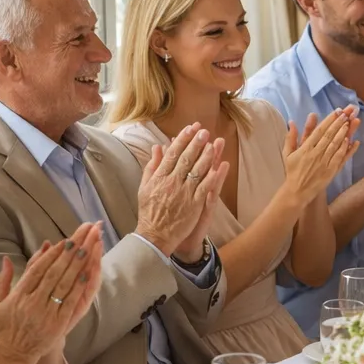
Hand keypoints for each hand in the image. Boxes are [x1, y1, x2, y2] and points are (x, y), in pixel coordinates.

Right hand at [0, 224, 104, 363]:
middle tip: (80, 237)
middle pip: (53, 273)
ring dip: (76, 265)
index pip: (36, 270)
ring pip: (63, 285)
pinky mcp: (58, 323)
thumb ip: (3, 280)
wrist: (14, 354)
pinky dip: (79, 286)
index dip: (51, 255)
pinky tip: (87, 273)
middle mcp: (32, 302)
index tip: (63, 242)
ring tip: (87, 248)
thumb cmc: (6, 326)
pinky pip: (70, 301)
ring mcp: (46, 313)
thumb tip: (5, 258)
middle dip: (68, 253)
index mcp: (17, 296)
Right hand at [136, 124, 229, 256]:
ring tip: (213, 144)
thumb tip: (158, 147)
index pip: (172, 154)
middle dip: (196, 143)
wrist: (154, 235)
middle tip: (204, 131)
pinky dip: (211, 177)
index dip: (182, 140)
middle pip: (186, 159)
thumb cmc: (149, 211)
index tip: (190, 128)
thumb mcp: (145, 187)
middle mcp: (171, 183)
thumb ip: (152, 166)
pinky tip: (218, 167)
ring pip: (197, 171)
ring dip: (206, 156)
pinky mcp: (193, 205)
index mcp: (159, 178)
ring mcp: (183, 194)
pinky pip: (204, 188)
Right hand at [281, 107, 359, 207]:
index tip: (336, 112)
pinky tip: (351, 141)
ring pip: (335, 145)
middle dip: (338, 124)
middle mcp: (315, 154)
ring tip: (350, 123)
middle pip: (329, 136)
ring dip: (343, 133)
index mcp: (305, 149)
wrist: (297, 191)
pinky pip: (340, 158)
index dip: (329, 121)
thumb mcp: (288, 153)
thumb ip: (291, 137)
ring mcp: (324, 163)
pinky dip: (346, 149)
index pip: (319, 131)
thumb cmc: (293, 171)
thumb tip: (292, 122)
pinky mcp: (331, 171)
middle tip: (346, 114)